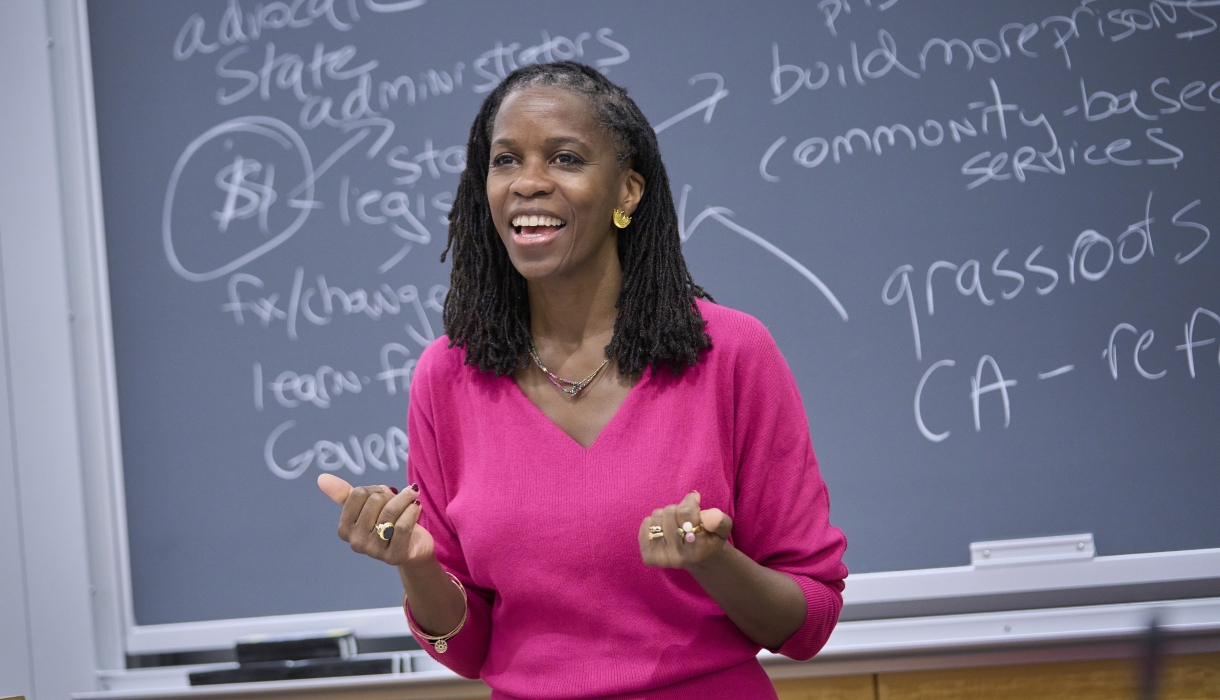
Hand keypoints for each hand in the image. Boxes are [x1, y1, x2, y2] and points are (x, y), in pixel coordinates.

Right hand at [319, 474, 435, 569]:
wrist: (414, 547)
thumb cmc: (388, 523)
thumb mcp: (366, 507)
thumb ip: (345, 494)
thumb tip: (321, 478)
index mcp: (345, 529)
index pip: (358, 494)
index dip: (375, 489)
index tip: (384, 494)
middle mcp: (356, 543)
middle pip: (375, 501)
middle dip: (390, 495)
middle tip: (399, 500)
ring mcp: (375, 552)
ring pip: (390, 512)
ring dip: (405, 499)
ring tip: (412, 497)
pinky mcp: (395, 556)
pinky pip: (403, 526)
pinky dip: (412, 511)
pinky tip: (416, 506)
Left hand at [638, 491, 732, 569]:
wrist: (700, 560)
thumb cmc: (711, 539)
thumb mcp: (723, 530)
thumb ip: (720, 521)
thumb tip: (710, 515)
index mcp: (697, 549)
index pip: (686, 512)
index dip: (690, 500)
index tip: (694, 499)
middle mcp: (677, 556)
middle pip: (670, 512)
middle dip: (679, 509)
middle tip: (686, 517)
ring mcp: (661, 557)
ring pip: (656, 516)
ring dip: (666, 514)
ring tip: (676, 523)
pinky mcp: (649, 557)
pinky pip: (645, 524)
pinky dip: (654, 521)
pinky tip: (664, 529)